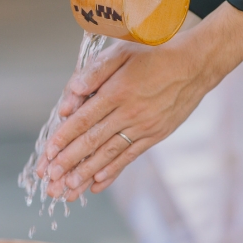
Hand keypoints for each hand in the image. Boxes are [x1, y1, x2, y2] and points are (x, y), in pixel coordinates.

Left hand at [36, 2, 242, 199]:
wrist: (195, 64)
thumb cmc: (154, 53)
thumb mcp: (122, 51)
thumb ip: (94, 72)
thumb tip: (70, 96)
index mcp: (117, 91)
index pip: (83, 120)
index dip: (63, 139)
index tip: (47, 155)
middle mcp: (129, 113)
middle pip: (92, 142)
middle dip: (68, 164)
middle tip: (51, 182)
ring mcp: (143, 127)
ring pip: (109, 154)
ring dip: (86, 174)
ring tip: (68, 191)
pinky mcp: (155, 135)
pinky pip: (129, 157)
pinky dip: (112, 172)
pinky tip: (96, 185)